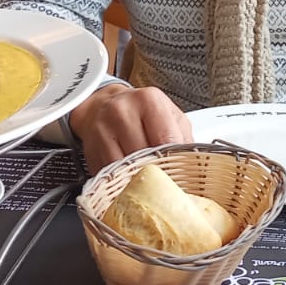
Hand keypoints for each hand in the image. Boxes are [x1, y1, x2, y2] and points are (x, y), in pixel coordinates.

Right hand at [70, 83, 189, 172]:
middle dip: (158, 173)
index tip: (181, 176)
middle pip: (144, 156)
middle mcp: (122, 111)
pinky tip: (129, 180)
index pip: (166, 139)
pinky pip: (109, 174)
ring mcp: (103, 129)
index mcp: (149, 100)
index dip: (175, 162)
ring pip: (124, 168)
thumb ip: (184, 138)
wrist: (103, 107)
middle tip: (166, 183)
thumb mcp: (170, 117)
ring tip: (148, 184)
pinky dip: (120, 182)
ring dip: (137, 180)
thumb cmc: (141, 113)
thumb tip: (194, 166)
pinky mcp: (90, 149)